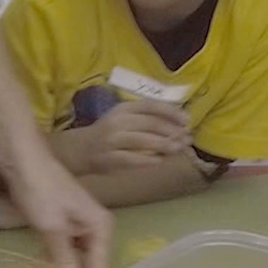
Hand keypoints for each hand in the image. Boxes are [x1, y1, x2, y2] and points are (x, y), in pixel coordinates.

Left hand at [5, 155, 113, 267]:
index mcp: (101, 227)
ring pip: (75, 257)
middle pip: (90, 264)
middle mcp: (95, 226)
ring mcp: (79, 223)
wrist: (22, 160)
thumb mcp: (52, 228)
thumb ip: (64, 259)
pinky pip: (63, 247)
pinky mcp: (62, 221)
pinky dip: (55, 258)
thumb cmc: (41, 191)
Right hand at [58, 100, 191, 174]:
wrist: (80, 149)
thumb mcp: (124, 118)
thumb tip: (179, 124)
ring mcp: (112, 140)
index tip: (186, 120)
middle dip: (171, 131)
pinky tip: (159, 161)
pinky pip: (132, 159)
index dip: (170, 112)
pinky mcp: (109, 158)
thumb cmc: (109, 133)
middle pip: (149, 123)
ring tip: (178, 149)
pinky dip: (148, 160)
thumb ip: (147, 118)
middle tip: (187, 138)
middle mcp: (117, 122)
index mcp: (123, 108)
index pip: (150, 106)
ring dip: (164, 145)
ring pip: (143, 141)